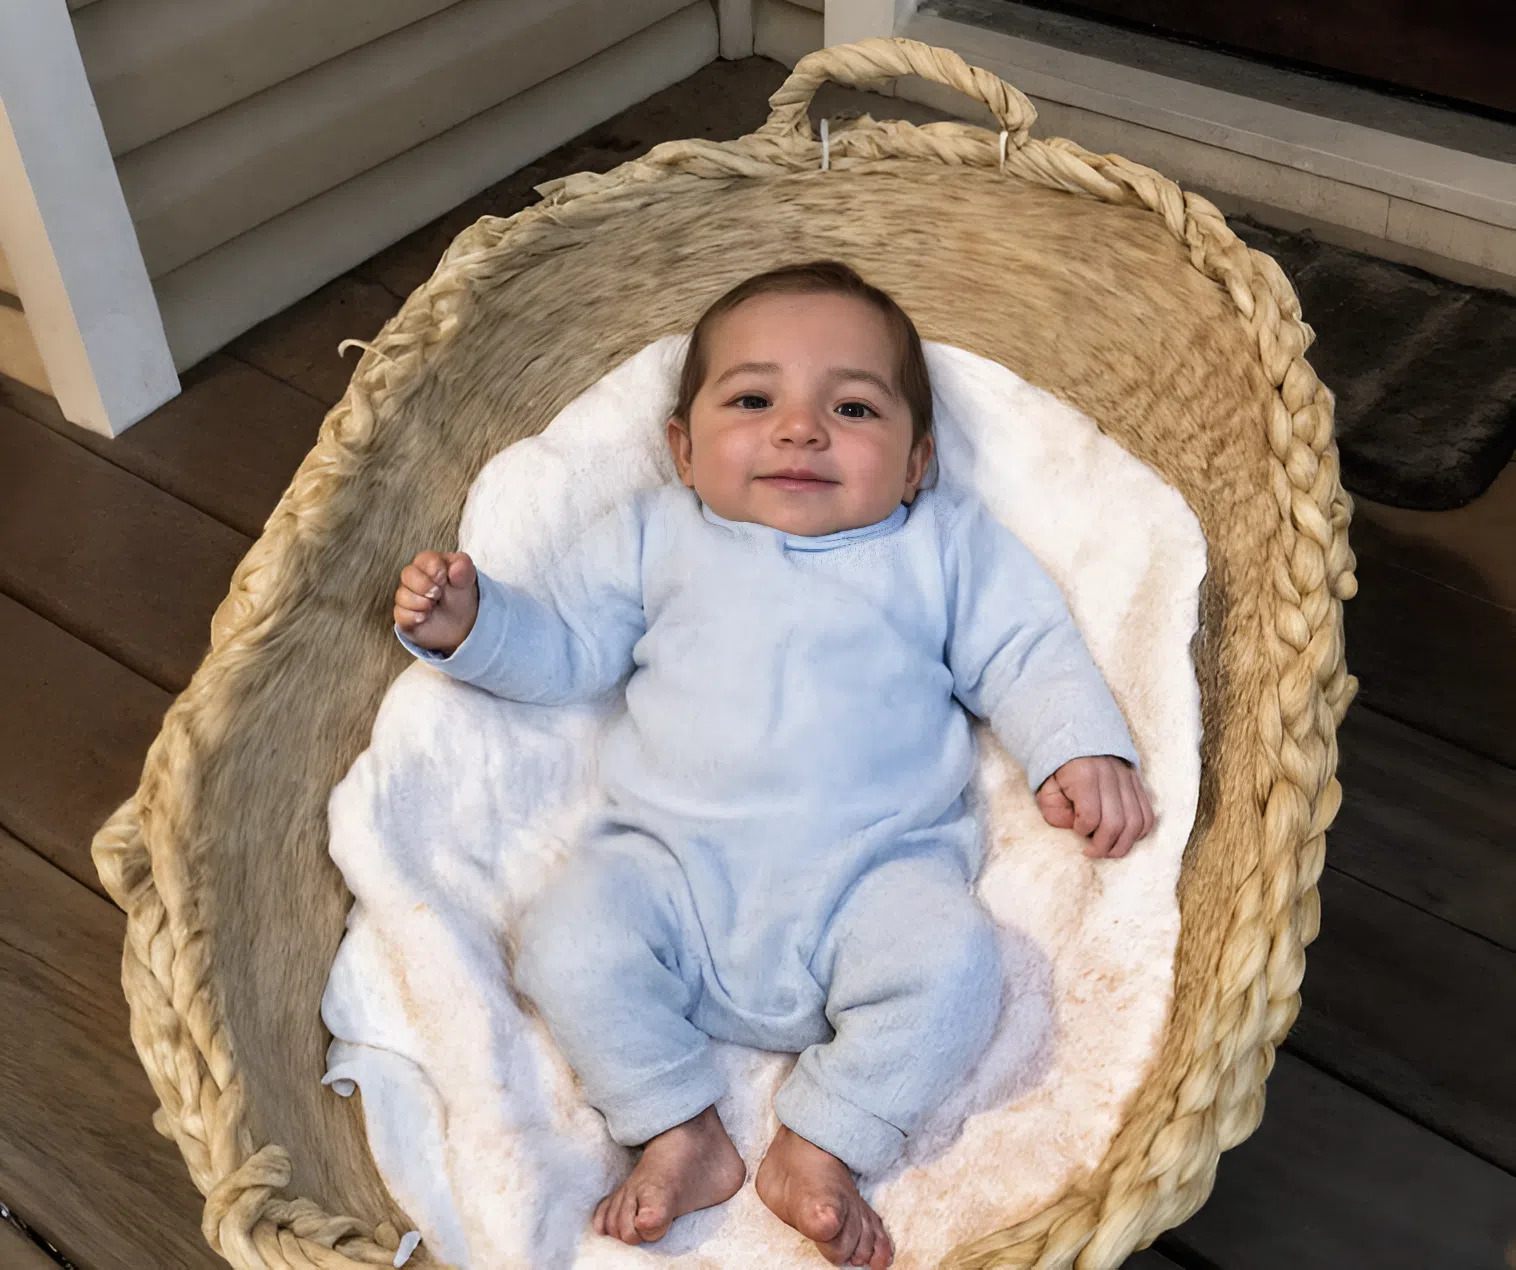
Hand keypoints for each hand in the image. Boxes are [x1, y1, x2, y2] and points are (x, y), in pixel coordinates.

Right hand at [394, 550, 478, 653]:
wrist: (460, 623)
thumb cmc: (460, 596)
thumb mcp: (467, 579)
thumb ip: (464, 568)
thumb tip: (457, 568)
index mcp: (430, 563)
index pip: (424, 559)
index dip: (436, 570)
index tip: (445, 580)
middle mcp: (414, 577)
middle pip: (407, 574)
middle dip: (425, 586)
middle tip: (438, 594)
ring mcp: (407, 596)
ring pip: (402, 595)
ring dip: (421, 603)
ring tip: (433, 606)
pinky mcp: (403, 615)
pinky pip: (400, 614)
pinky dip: (414, 617)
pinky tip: (424, 617)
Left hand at [1036, 755, 1154, 859]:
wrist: (1076, 739)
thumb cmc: (1058, 771)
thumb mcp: (1046, 790)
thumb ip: (1055, 813)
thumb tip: (1078, 831)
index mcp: (1084, 775)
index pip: (1090, 816)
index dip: (1082, 830)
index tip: (1075, 829)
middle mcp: (1110, 775)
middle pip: (1116, 823)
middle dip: (1104, 846)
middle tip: (1092, 851)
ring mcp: (1128, 779)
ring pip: (1137, 822)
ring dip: (1123, 844)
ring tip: (1108, 849)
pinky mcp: (1138, 783)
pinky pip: (1147, 815)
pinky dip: (1138, 833)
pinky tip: (1123, 838)